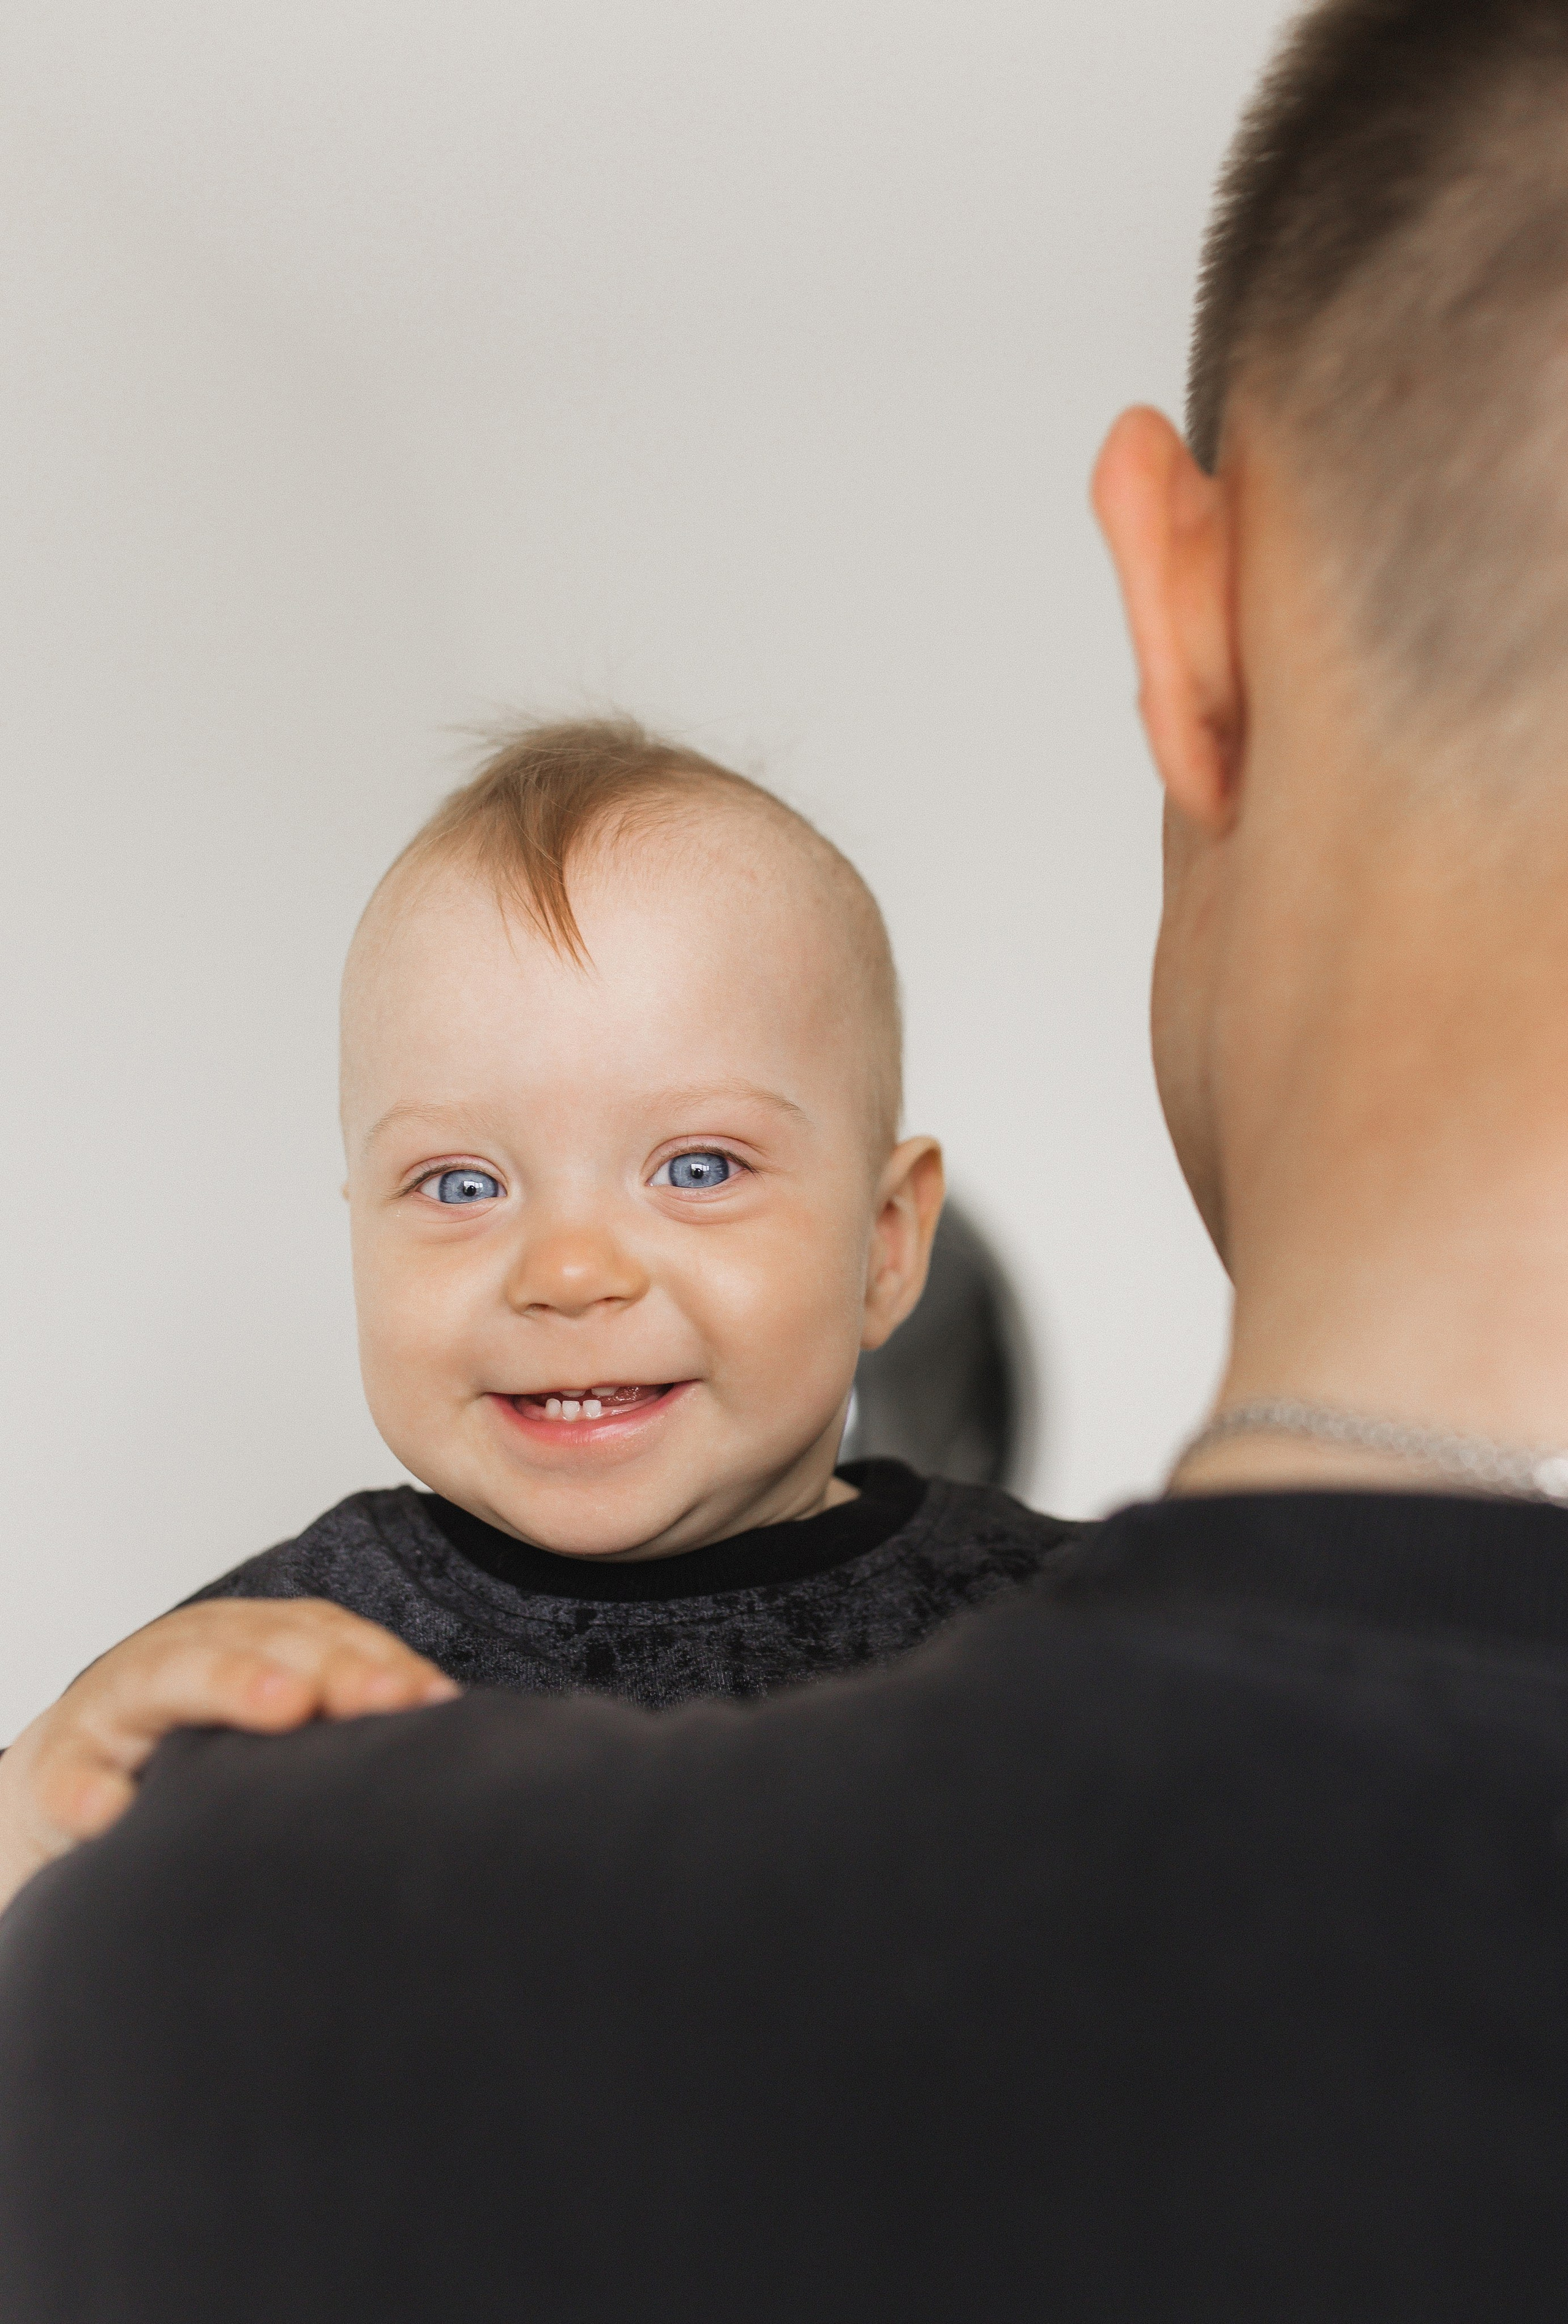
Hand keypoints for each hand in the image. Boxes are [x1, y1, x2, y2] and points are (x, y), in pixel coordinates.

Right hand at [0, 1599, 459, 1914]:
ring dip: (229, 1685)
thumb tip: (446, 1719)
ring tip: (284, 1706)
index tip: (428, 1696)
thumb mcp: (265, 1724)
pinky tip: (111, 1810)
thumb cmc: (184, 1752)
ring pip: (169, 1678)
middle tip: (377, 1695)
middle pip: (255, 1640)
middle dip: (323, 1663)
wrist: (68, 1788)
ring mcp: (113, 1708)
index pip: (319, 1635)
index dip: (373, 1659)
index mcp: (242, 1643)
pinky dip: (86, 1791)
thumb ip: (337, 1713)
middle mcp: (181, 1657)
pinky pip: (68, 1778)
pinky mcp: (54, 1769)